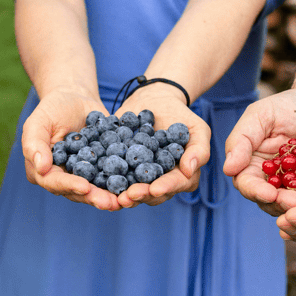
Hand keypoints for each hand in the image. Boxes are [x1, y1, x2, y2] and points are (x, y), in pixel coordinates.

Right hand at [22, 90, 120, 210]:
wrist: (75, 98)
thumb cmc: (52, 108)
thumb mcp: (38, 121)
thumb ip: (35, 144)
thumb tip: (41, 168)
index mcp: (41, 171)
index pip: (54, 182)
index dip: (70, 186)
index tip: (85, 187)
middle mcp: (62, 178)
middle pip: (77, 192)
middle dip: (94, 197)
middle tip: (110, 203)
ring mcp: (82, 176)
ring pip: (96, 189)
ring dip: (110, 196)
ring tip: (124, 200)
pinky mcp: (100, 169)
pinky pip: (111, 178)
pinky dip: (122, 182)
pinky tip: (135, 186)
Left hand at [113, 87, 209, 207]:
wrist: (154, 100)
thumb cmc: (180, 116)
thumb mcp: (197, 129)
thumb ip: (199, 150)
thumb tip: (189, 170)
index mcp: (180, 176)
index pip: (174, 184)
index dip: (165, 187)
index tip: (155, 189)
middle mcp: (159, 181)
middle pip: (151, 194)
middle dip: (140, 195)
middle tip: (128, 196)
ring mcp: (138, 177)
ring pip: (131, 191)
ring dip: (122, 195)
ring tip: (114, 195)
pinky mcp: (120, 168)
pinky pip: (112, 176)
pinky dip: (105, 180)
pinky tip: (96, 181)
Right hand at [223, 88, 295, 216]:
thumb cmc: (288, 107)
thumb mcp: (261, 115)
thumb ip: (242, 139)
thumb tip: (228, 169)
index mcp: (254, 168)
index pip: (248, 185)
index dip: (256, 192)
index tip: (268, 193)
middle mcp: (275, 184)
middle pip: (273, 203)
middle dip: (283, 205)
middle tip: (295, 202)